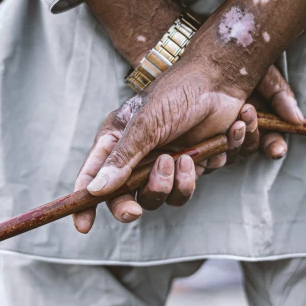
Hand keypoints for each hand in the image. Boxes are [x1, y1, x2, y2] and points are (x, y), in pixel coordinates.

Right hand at [72, 63, 302, 232]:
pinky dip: (212, 161)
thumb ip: (122, 158)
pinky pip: (200, 182)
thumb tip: (96, 190)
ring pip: (168, 196)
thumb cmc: (177, 92)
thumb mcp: (145, 124)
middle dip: (142, 197)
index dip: (86, 203)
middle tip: (138, 208)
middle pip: (132, 197)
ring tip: (187, 159)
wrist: (221, 79)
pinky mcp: (196, 163)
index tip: (84, 227)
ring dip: (178, 184)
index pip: (95, 178)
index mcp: (118, 142)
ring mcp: (168, 162)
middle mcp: (140, 156)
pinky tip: (218, 138)